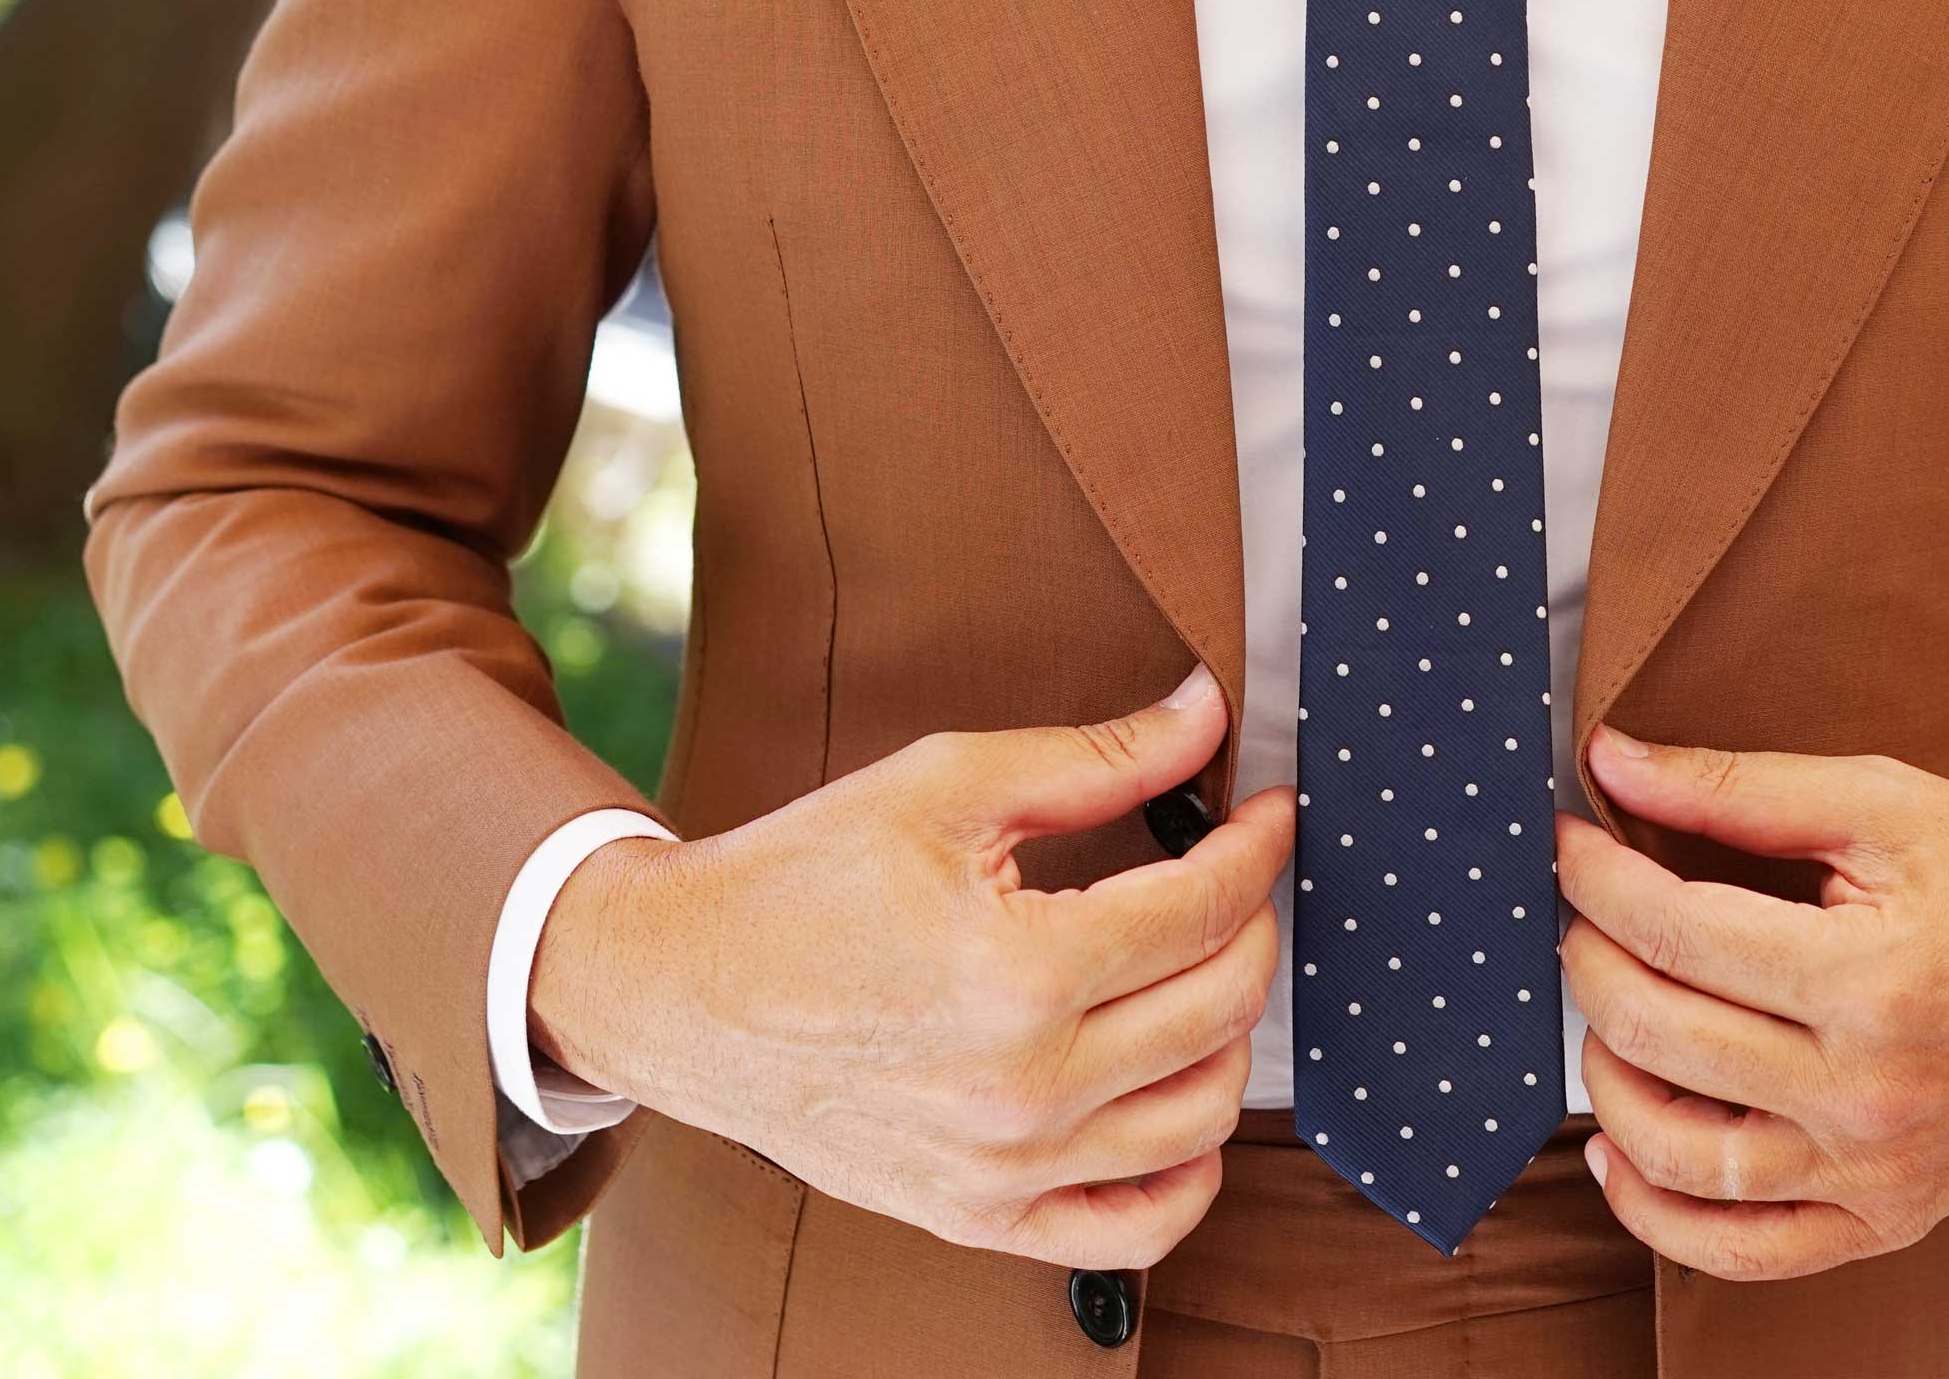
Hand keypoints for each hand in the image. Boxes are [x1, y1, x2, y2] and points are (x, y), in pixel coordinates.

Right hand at [529, 662, 1289, 1270]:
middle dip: (1252, 924)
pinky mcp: (978, 1217)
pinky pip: (1135, 1229)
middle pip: (1222, 1006)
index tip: (1266, 812)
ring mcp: (1005, 1169)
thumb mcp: (945, 786)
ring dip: (1229, 1033)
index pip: (1205, 908)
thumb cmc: (802, 880)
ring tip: (1197, 970)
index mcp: (1019, 971)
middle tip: (1229, 877)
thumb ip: (1093, 758)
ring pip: (1203, 1115)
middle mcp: (1023, 1088)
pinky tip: (1177, 1099)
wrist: (682, 990)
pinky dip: (1188, 1173)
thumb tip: (1204, 719)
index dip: (1256, 845)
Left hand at [1552, 725, 1948, 1281]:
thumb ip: (1741, 787)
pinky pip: (1744, 1252)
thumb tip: (1612, 761)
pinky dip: (1659, 1217)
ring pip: (1681, 1157)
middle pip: (1662, 1034)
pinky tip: (1619, 1157)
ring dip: (1607, 1081)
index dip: (1597, 877)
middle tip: (1578, 913)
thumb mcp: (1887, 804)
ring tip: (1601, 1019)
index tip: (1567, 838)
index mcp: (1870, 977)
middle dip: (1588, 960)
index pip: (1677, 931)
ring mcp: (1876, 1170)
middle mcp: (1868, 1091)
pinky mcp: (1887, 1218)